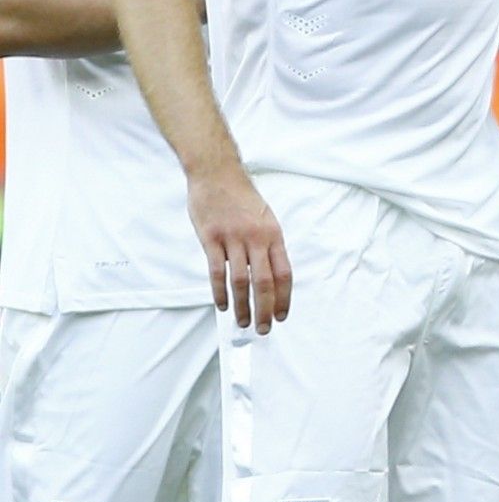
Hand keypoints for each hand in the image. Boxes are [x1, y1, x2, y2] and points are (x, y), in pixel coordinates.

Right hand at [187, 165, 291, 333]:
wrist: (217, 173)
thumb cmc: (241, 197)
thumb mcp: (264, 218)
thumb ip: (268, 245)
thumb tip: (272, 275)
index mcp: (273, 234)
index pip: (284, 273)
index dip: (284, 298)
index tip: (282, 315)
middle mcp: (256, 238)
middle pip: (264, 282)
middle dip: (265, 310)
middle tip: (263, 329)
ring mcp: (233, 238)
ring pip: (241, 281)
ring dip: (242, 306)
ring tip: (242, 323)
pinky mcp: (211, 238)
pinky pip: (217, 272)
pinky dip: (220, 292)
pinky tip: (222, 305)